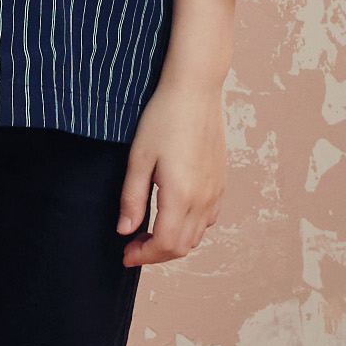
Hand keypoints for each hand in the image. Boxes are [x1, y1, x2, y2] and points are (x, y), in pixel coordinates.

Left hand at [115, 75, 228, 266]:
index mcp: (181, 195)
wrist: (195, 90)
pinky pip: (209, 218)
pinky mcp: (221, 181)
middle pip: (182, 246)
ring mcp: (216, 190)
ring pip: (197, 235)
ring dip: (173, 242)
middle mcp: (204, 198)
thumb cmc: (163, 118)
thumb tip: (125, 231)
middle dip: (155, 253)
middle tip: (132, 244)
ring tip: (149, 231)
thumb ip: (131, 198)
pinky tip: (173, 214)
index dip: (143, 256)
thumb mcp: (138, 158)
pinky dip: (190, 227)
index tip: (124, 253)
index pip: (165, 245)